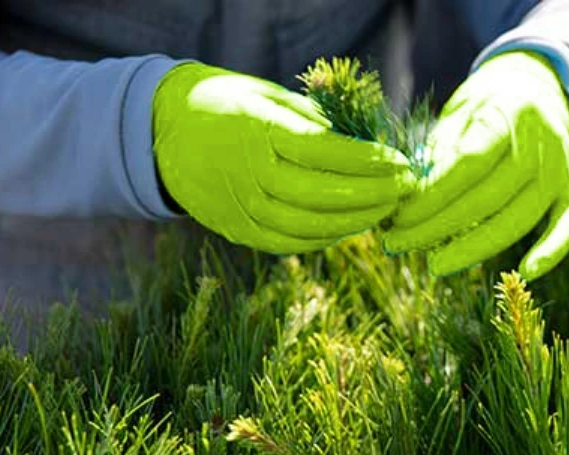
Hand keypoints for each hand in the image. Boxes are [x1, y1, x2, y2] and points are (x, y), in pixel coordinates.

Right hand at [152, 63, 411, 253]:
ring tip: (384, 209)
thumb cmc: (230, 107)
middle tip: (404, 189)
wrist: (164, 134)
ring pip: (310, 225)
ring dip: (356, 221)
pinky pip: (290, 243)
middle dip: (372, 194)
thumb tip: (372, 144)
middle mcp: (249, 171)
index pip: (324, 150)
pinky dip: (326, 238)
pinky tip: (351, 226)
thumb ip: (318, 120)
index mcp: (258, 129)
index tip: (400, 162)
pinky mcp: (238, 230)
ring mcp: (242, 205)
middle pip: (323, 193)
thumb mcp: (271, 97)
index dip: (368, 161)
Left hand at [382, 51, 568, 278]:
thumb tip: (410, 199)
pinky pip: (568, 228)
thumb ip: (440, 152)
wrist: (541, 90)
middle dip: (437, 227)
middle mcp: (540, 144)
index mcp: (508, 115)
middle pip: (487, 199)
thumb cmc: (488, 107)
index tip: (398, 217)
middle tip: (398, 243)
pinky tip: (525, 272)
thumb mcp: (461, 112)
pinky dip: (552, 253)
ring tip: (435, 264)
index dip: (431, 196)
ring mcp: (561, 171)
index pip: (467, 165)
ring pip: (518, 221)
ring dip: (473, 249)